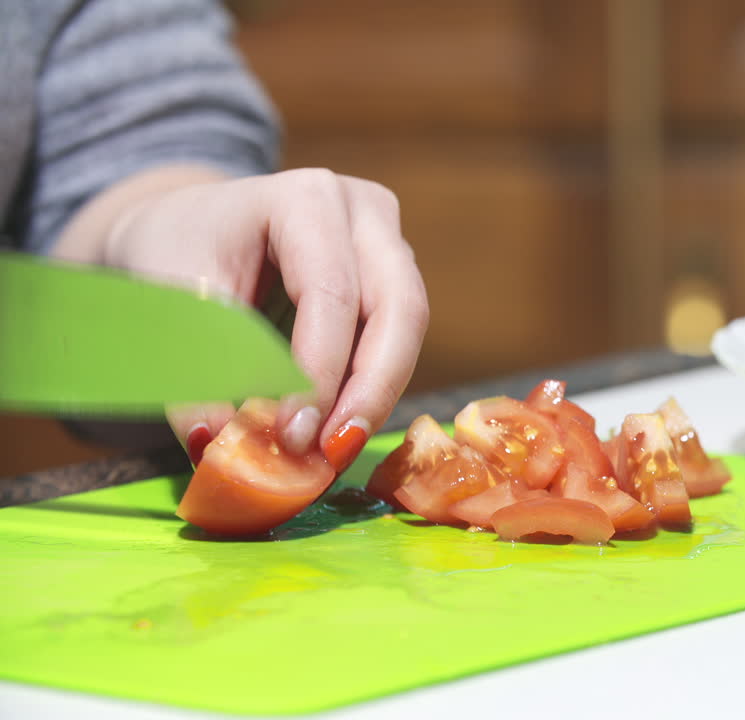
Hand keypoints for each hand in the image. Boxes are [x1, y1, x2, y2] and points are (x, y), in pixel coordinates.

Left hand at [59, 166, 429, 470]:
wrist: (187, 227)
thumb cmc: (177, 252)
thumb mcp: (170, 303)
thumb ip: (196, 370)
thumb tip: (218, 444)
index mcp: (306, 198)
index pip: (330, 291)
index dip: (319, 369)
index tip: (292, 436)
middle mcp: (363, 213)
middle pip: (399, 307)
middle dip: (370, 389)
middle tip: (334, 453)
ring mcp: (387, 243)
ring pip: (408, 329)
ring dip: (375, 396)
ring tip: (332, 451)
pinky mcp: (392, 278)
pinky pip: (396, 341)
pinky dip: (369, 390)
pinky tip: (335, 429)